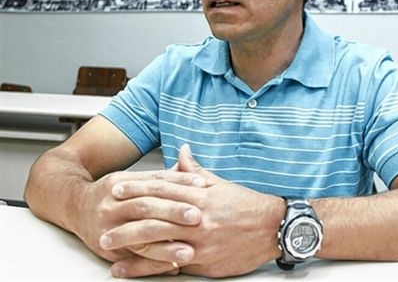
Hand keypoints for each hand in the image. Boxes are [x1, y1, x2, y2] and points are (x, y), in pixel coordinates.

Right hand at [72, 169, 205, 268]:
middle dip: (173, 211)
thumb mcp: (130, 178)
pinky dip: (155, 263)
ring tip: (188, 250)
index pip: (155, 181)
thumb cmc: (109, 193)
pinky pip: (134, 258)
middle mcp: (113, 203)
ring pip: (140, 233)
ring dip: (166, 244)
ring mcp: (109, 227)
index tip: (202, 185)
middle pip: (147, 206)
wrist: (72, 205)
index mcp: (122, 182)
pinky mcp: (107, 249)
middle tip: (197, 216)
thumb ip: (159, 176)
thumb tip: (187, 162)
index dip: (179, 182)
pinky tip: (173, 266)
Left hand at [104, 145, 284, 277]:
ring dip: (129, 242)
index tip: (117, 188)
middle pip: (154, 214)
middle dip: (126, 215)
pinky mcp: (204, 262)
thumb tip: (181, 150)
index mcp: (200, 194)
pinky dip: (146, 267)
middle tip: (103, 216)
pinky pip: (170, 264)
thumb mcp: (220, 183)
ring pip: (158, 240)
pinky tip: (129, 270)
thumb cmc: (245, 204)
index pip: (162, 188)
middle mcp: (197, 216)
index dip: (137, 187)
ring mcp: (199, 241)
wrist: (272, 227)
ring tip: (107, 242)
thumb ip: (195, 170)